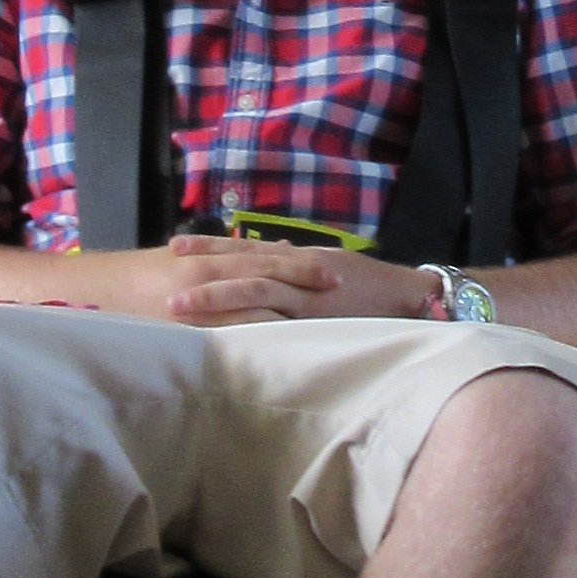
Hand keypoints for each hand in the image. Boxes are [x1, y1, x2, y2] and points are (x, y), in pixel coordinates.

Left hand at [126, 241, 438, 329]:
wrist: (411, 297)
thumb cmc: (370, 287)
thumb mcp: (330, 267)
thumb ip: (297, 263)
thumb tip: (270, 249)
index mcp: (299, 259)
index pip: (247, 249)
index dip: (211, 247)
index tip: (176, 246)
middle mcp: (299, 271)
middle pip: (243, 263)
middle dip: (203, 266)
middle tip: (165, 265)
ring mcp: (308, 295)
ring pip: (254, 288)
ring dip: (214, 295)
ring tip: (177, 303)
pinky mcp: (320, 318)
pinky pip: (279, 319)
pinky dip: (250, 322)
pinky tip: (223, 331)